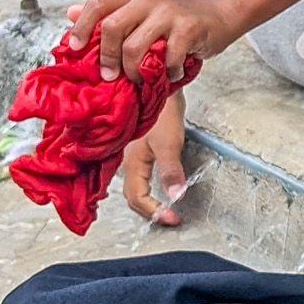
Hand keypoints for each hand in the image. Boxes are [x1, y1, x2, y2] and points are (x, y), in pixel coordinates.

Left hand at [68, 0, 229, 82]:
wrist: (218, 13)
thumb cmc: (175, 17)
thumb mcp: (141, 9)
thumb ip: (110, 12)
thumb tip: (70, 13)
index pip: (98, 3)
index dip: (82, 27)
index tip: (76, 48)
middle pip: (112, 27)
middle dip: (106, 57)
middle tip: (110, 76)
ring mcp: (170, 12)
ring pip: (134, 47)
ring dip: (133, 71)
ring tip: (140, 79)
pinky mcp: (189, 28)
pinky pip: (166, 58)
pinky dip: (167, 72)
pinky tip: (171, 73)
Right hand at [122, 89, 188, 224]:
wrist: (156, 84)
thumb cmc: (161, 111)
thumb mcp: (169, 143)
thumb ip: (171, 171)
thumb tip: (176, 196)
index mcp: (132, 164)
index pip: (137, 199)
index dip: (154, 212)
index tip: (173, 218)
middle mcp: (127, 161)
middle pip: (132, 195)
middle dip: (149, 210)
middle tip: (168, 217)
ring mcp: (131, 153)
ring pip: (134, 184)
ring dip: (146, 199)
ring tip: (162, 206)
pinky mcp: (138, 145)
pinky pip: (138, 173)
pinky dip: (147, 185)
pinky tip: (155, 184)